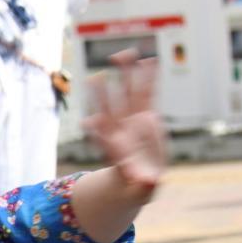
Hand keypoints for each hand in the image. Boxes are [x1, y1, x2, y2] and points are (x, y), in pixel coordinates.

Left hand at [83, 50, 166, 198]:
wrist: (140, 176)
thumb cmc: (137, 186)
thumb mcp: (140, 189)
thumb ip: (143, 184)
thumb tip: (149, 183)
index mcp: (115, 146)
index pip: (102, 132)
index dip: (97, 122)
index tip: (91, 113)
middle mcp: (120, 128)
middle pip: (110, 106)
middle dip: (104, 92)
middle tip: (97, 75)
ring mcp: (132, 119)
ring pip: (129, 93)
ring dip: (127, 75)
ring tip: (127, 53)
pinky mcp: (146, 116)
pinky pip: (148, 93)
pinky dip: (149, 77)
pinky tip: (150, 60)